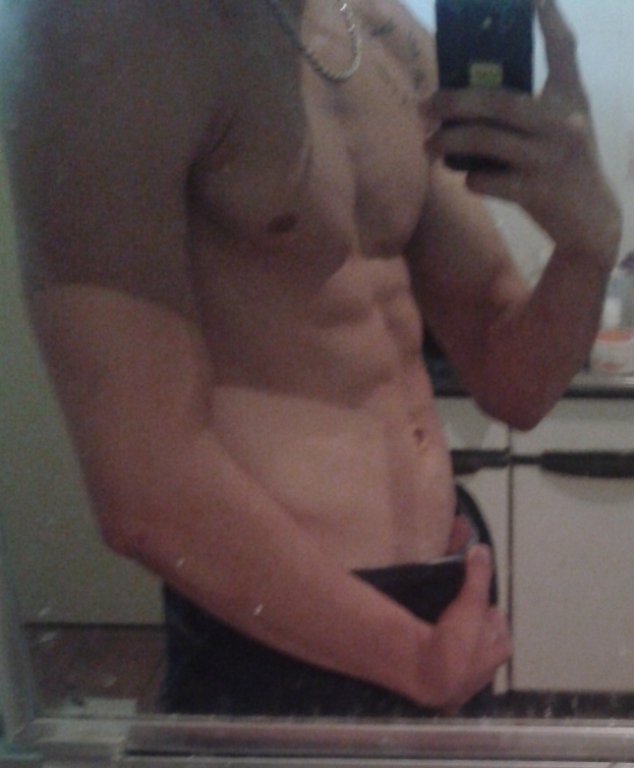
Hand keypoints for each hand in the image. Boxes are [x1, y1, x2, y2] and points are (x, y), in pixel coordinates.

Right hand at [416, 544, 511, 714]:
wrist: (431, 677)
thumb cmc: (458, 640)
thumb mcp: (471, 602)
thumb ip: (478, 575)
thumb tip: (482, 547)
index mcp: (500, 647)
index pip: (496, 619)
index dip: (483, 607)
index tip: (467, 598)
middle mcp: (488, 669)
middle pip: (481, 638)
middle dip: (470, 627)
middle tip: (450, 612)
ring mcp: (466, 683)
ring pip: (464, 656)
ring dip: (453, 645)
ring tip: (435, 628)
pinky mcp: (445, 691)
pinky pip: (443, 669)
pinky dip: (437, 660)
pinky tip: (426, 650)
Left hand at [425, 0, 620, 263]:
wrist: (591, 220)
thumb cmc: (564, 166)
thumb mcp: (559, 128)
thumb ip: (528, 110)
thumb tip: (467, 97)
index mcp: (571, 98)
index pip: (562, 48)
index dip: (547, 17)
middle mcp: (564, 122)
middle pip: (499, 101)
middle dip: (454, 102)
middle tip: (424, 106)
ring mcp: (551, 157)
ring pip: (487, 140)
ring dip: (449, 142)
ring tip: (428, 145)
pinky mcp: (538, 191)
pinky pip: (490, 181)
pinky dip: (471, 179)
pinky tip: (464, 178)